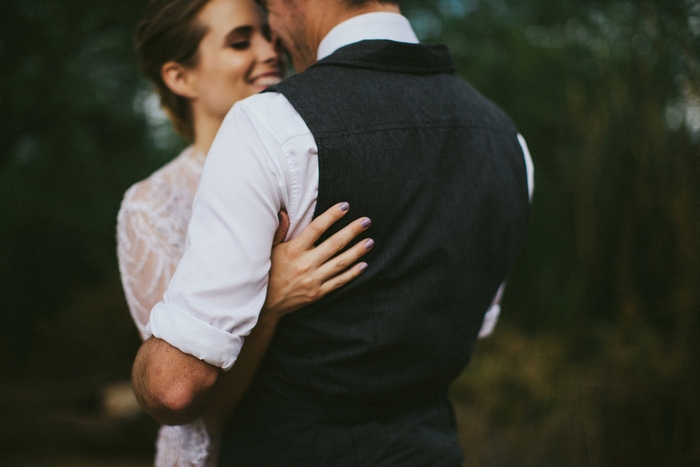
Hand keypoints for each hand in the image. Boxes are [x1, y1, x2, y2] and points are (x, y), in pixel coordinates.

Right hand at [262, 202, 372, 317]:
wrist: (266, 304)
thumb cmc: (268, 272)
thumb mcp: (270, 249)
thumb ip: (280, 231)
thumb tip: (284, 212)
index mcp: (294, 249)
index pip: (317, 228)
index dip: (332, 216)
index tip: (345, 206)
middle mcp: (306, 264)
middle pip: (335, 244)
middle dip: (352, 231)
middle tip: (366, 221)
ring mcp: (313, 279)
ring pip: (341, 263)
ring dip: (357, 251)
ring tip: (370, 241)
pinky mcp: (318, 293)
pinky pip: (339, 281)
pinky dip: (352, 273)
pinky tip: (363, 265)